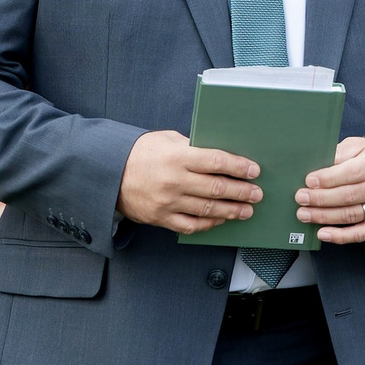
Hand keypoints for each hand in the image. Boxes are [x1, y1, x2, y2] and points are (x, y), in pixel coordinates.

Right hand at [118, 129, 261, 232]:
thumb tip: (220, 155)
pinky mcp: (161, 218)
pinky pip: (192, 225)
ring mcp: (168, 202)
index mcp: (177, 156)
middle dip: (242, 192)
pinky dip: (209, 223)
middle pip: (217, 188)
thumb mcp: (166, 139)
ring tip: (246, 210)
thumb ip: (192, 147)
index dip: (239, 167)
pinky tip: (221, 219)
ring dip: (231, 210)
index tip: (254, 171)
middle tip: (257, 194)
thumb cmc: (139, 153)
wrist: (108, 173)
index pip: (217, 162)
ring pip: (208, 209)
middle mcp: (174, 181)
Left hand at [296, 136, 364, 245]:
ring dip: (325, 217)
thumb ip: (338, 155)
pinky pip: (362, 233)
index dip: (328, 179)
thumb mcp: (358, 146)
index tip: (309, 181)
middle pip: (350, 196)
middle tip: (300, 199)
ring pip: (352, 215)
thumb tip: (314, 168)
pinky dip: (341, 236)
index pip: (351, 173)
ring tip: (305, 214)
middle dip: (321, 199)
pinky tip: (323, 233)